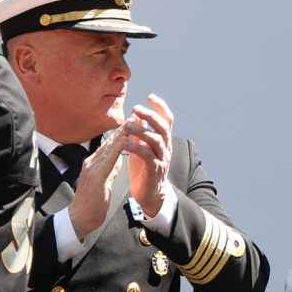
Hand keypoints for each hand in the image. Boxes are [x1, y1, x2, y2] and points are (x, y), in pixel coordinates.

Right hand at [68, 128, 126, 241]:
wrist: (80, 218)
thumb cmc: (91, 203)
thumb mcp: (103, 182)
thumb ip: (109, 170)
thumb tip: (117, 161)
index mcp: (93, 164)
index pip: (109, 145)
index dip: (121, 133)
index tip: (133, 122)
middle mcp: (91, 163)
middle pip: (109, 143)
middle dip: (123, 129)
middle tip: (135, 116)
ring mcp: (92, 169)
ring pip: (108, 148)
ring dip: (121, 135)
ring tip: (132, 123)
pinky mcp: (95, 177)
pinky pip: (108, 161)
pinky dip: (117, 149)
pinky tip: (125, 141)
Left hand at [121, 95, 174, 215]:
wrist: (150, 195)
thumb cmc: (144, 170)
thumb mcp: (142, 149)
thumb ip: (141, 134)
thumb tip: (136, 116)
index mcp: (163, 141)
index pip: (167, 120)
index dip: (160, 107)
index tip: (150, 96)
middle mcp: (166, 148)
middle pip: (163, 127)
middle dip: (150, 115)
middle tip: (136, 108)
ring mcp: (162, 159)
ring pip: (156, 140)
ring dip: (142, 130)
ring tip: (128, 124)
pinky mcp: (154, 170)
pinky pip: (147, 156)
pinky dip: (136, 147)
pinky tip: (125, 143)